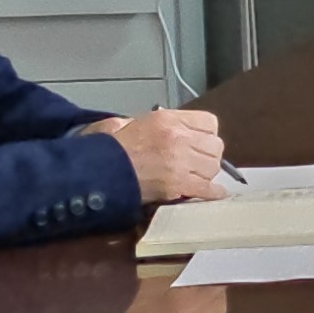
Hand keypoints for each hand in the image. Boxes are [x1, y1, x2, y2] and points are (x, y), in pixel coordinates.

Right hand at [99, 107, 227, 203]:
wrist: (98, 172)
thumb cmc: (109, 148)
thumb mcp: (129, 122)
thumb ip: (152, 123)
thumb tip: (164, 126)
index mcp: (168, 119)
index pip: (209, 122)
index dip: (207, 133)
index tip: (201, 141)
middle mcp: (179, 138)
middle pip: (215, 146)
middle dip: (208, 154)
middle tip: (198, 161)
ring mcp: (180, 162)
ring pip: (213, 168)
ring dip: (207, 173)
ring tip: (196, 176)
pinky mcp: (178, 185)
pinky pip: (207, 189)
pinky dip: (211, 192)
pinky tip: (214, 193)